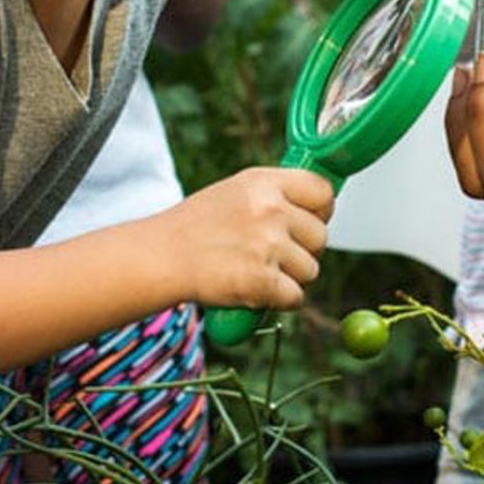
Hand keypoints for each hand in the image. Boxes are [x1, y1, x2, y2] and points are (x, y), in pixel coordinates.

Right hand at [156, 167, 333, 308]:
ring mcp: (267, 245)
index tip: (309, 222)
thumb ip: (277, 196)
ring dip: (290, 278)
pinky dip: (279, 301)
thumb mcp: (237, 192)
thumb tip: (320, 207)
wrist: (161, 257)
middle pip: (321, 236)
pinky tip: (254, 291)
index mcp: (265, 182)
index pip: (323, 192)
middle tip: (272, 255)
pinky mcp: (262, 280)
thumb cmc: (196, 227)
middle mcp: (270, 209)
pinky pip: (295, 297)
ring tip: (256, 271)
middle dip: (303, 251)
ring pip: (311, 270)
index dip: (321, 212)